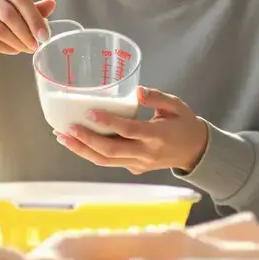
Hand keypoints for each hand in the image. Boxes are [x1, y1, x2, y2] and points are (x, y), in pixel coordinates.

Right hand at [0, 0, 56, 53]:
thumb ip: (31, 5)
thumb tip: (52, 5)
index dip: (34, 18)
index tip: (44, 35)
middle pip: (9, 15)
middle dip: (26, 33)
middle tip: (35, 45)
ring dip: (16, 43)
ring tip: (26, 48)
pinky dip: (4, 48)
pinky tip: (13, 49)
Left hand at [56, 87, 209, 174]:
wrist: (196, 151)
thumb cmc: (185, 123)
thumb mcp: (177, 105)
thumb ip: (157, 97)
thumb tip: (137, 91)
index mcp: (158, 135)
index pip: (129, 130)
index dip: (109, 123)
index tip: (90, 113)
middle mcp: (146, 153)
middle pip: (111, 151)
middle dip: (86, 140)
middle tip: (66, 128)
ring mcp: (139, 163)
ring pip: (106, 161)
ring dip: (82, 150)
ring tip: (63, 138)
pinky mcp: (135, 168)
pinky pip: (110, 163)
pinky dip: (91, 154)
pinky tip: (77, 143)